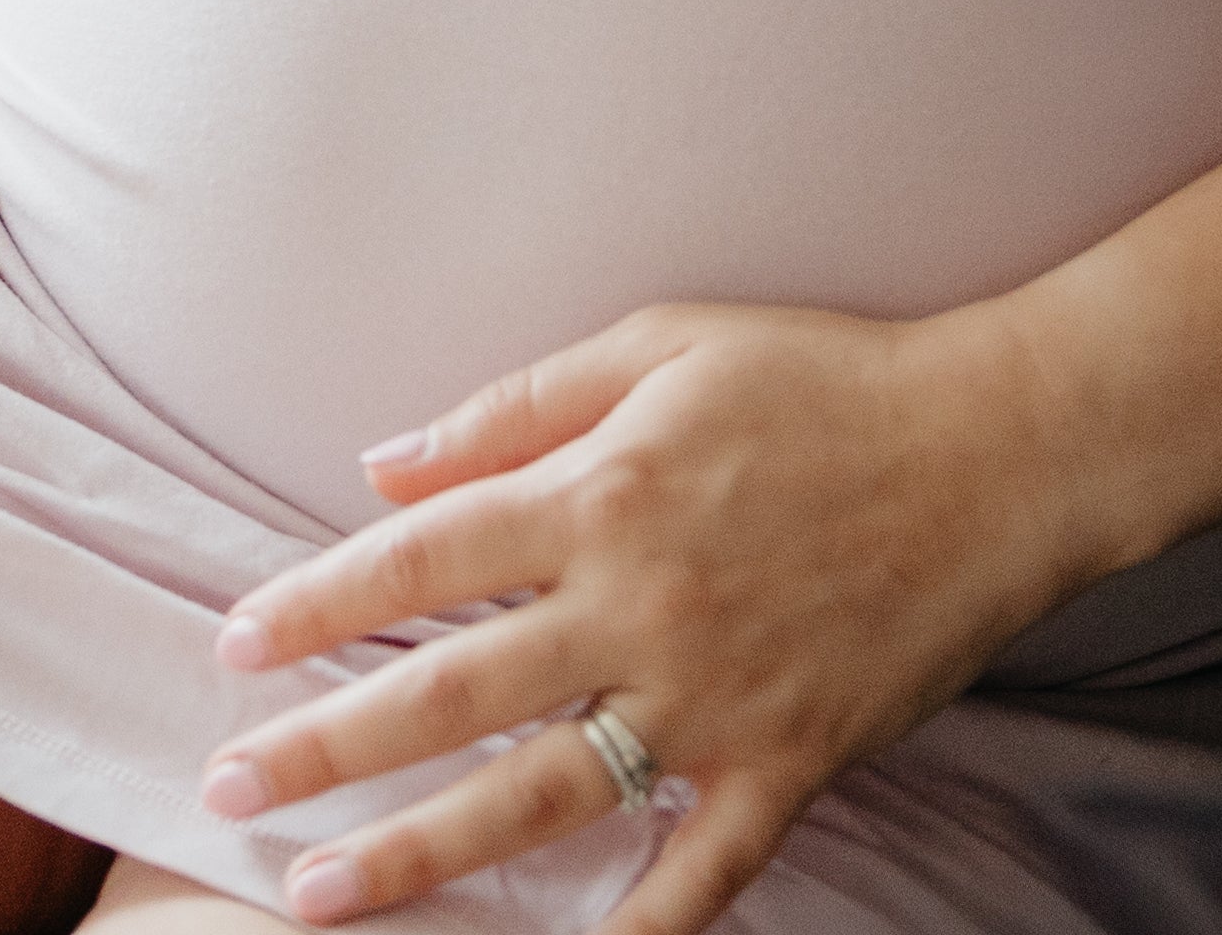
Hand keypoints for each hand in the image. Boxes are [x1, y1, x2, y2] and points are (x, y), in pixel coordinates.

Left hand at [196, 302, 1086, 934]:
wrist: (996, 450)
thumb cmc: (823, 378)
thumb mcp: (663, 345)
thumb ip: (519, 406)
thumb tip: (388, 463)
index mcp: (604, 493)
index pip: (421, 559)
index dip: (316, 604)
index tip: (234, 647)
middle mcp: (640, 607)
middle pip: (449, 692)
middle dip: (324, 747)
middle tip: (226, 789)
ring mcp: (712, 701)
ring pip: (537, 798)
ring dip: (419, 856)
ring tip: (317, 897)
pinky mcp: (785, 764)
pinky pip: (697, 873)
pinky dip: (634, 933)